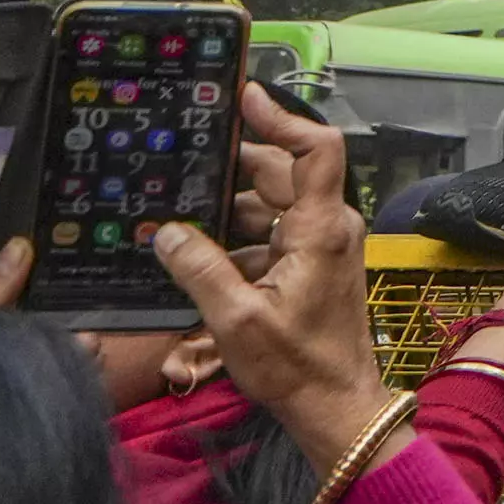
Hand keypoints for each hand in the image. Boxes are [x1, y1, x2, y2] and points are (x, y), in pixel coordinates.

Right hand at [149, 81, 392, 468]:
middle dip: (235, 163)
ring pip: (272, 205)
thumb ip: (200, 268)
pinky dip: (237, 237)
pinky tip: (197, 252)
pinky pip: (271, 235)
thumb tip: (168, 230)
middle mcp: (326, 227)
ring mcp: (321, 247)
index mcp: (319, 228)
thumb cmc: (296, 366)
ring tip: (179, 205)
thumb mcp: (236, 319)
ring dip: (230, 206)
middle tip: (187, 155)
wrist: (335, 405)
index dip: (282, 117)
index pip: (314, 149)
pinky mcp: (310, 268)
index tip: (244, 98)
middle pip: (282, 173)